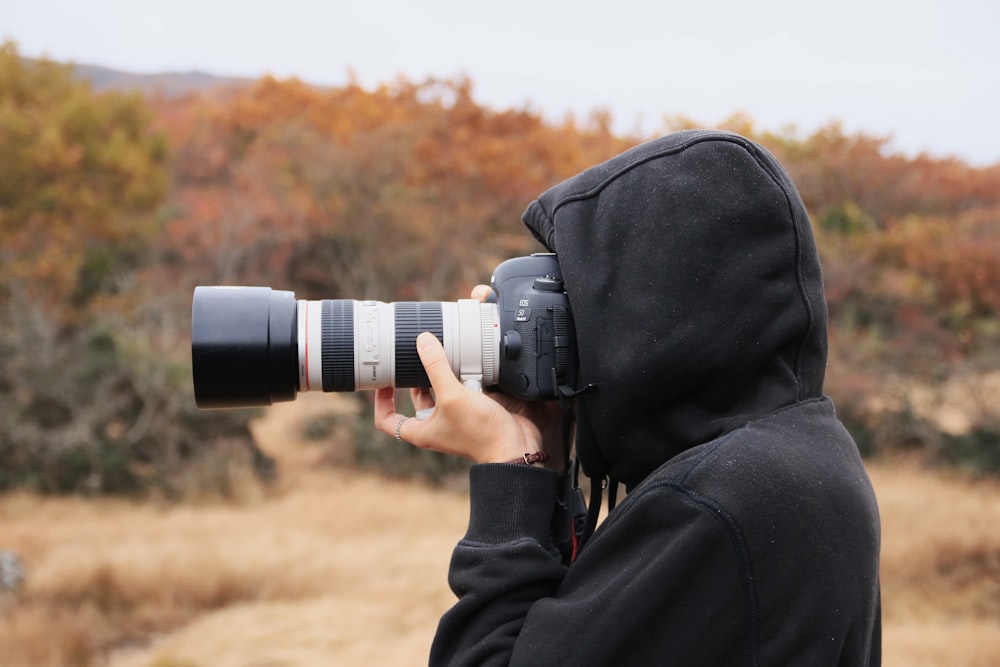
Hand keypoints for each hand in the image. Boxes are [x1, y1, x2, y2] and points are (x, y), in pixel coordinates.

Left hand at [372, 285, 565, 467]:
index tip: (384, 381)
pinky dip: (463, 375)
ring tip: (442, 356)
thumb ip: (436, 367)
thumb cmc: (481, 433)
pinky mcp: (473, 410)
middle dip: (415, 379)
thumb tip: (423, 342)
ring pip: (440, 391)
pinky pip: (462, 389)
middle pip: (416, 399)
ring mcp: (455, 418)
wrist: (515, 447)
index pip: (387, 420)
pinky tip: (467, 362)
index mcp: (421, 430)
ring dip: (441, 374)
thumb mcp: (452, 396)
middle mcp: (436, 425)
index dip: (381, 401)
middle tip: (415, 358)